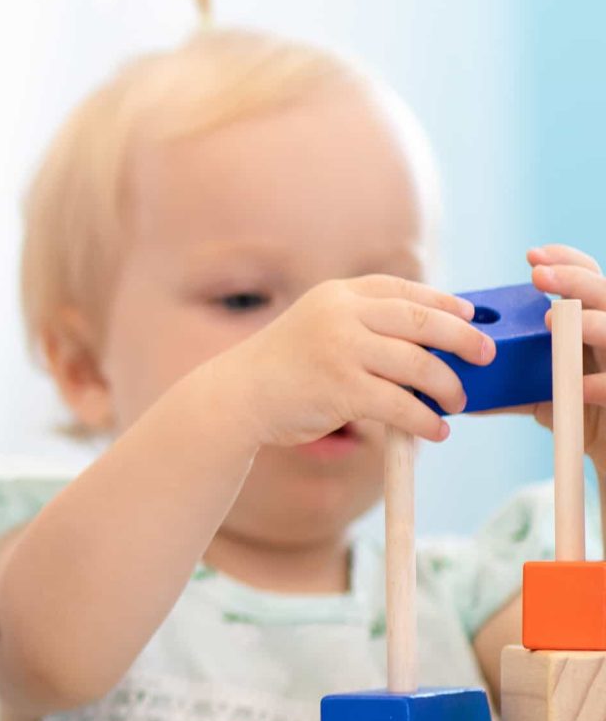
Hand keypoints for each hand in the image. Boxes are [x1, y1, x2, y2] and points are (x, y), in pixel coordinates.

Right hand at [198, 275, 489, 447]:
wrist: (235, 396)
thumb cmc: (283, 368)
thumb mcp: (318, 327)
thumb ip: (363, 325)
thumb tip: (431, 341)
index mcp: (337, 295)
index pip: (403, 290)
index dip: (444, 302)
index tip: (469, 316)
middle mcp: (340, 315)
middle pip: (422, 321)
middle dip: (463, 339)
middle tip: (484, 357)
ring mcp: (340, 350)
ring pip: (419, 365)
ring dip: (448, 386)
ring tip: (456, 402)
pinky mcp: (340, 389)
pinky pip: (401, 405)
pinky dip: (425, 420)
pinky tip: (435, 430)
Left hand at [526, 246, 605, 460]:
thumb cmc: (579, 411)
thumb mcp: (540, 391)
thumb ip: (507, 381)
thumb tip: (451, 382)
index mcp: (593, 323)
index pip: (587, 277)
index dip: (565, 262)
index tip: (531, 257)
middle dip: (573, 280)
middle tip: (538, 277)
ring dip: (588, 323)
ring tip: (553, 323)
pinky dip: (599, 384)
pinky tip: (579, 387)